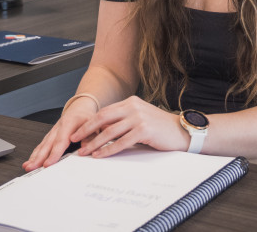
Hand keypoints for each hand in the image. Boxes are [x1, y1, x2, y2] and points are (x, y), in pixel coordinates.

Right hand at [23, 98, 96, 170]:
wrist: (80, 108)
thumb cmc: (86, 117)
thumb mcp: (93, 124)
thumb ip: (90, 137)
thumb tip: (86, 149)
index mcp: (68, 124)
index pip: (60, 141)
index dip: (54, 154)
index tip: (48, 164)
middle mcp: (58, 128)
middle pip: (47, 145)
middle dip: (38, 157)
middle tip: (31, 167)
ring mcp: (53, 132)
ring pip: (42, 145)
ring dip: (34, 156)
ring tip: (28, 166)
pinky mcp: (50, 136)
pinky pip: (42, 145)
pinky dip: (35, 153)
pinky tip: (31, 161)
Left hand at [71, 96, 189, 158]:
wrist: (181, 131)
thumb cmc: (160, 127)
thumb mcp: (140, 118)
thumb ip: (123, 121)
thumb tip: (102, 130)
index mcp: (131, 101)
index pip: (104, 111)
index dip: (89, 122)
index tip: (78, 131)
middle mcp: (133, 106)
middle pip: (103, 118)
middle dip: (86, 130)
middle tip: (74, 139)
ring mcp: (139, 117)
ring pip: (110, 131)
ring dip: (95, 143)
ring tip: (85, 152)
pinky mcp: (144, 130)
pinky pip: (121, 142)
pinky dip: (108, 150)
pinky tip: (100, 155)